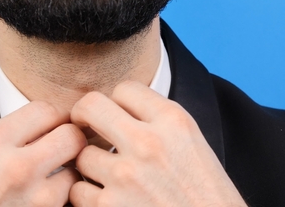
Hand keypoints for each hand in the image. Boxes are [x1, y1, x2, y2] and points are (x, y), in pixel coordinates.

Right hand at [0, 101, 86, 206]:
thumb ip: (13, 132)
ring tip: (50, 176)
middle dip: (70, 139)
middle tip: (63, 146)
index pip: (45, 109)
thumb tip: (52, 120)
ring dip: (68, 170)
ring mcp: (35, 197)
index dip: (54, 116)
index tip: (55, 123)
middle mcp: (16, 166)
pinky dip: (64, 194)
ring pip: (76, 168)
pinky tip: (44, 195)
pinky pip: (70, 197)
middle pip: (71, 135)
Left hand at [69, 81, 245, 206]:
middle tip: (85, 127)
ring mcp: (126, 177)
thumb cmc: (207, 198)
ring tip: (108, 177)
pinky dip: (88, 197)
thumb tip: (116, 108)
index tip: (117, 116)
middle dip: (83, 116)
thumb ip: (158, 123)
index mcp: (174, 122)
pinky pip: (77, 191)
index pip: (125, 88)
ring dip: (90, 166)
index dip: (117, 102)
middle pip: (90, 105)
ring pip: (81, 154)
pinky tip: (107, 199)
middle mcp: (148, 143)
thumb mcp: (192, 146)